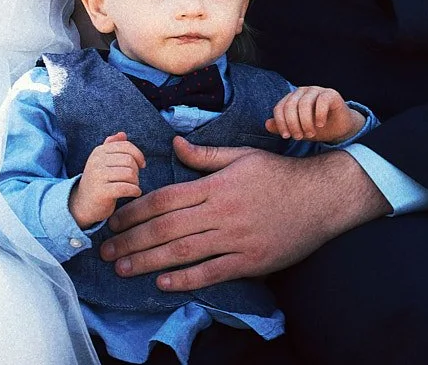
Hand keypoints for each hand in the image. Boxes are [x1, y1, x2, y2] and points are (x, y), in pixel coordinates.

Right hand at [69, 131, 145, 226]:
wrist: (81, 204)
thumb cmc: (97, 181)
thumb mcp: (102, 161)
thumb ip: (111, 146)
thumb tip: (123, 134)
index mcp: (98, 151)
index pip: (125, 146)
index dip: (138, 155)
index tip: (142, 165)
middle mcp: (96, 161)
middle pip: (129, 160)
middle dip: (136, 171)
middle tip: (134, 179)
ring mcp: (98, 176)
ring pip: (129, 174)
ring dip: (136, 182)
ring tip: (133, 186)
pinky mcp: (101, 192)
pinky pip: (126, 188)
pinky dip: (135, 191)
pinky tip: (135, 193)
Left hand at [98, 136, 388, 291]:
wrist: (321, 198)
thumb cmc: (279, 174)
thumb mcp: (241, 155)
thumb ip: (205, 156)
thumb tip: (175, 144)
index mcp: (215, 185)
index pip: (165, 199)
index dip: (134, 211)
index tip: (113, 220)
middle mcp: (221, 213)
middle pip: (166, 228)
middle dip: (131, 240)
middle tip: (106, 250)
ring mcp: (236, 238)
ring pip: (183, 252)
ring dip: (149, 261)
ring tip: (123, 268)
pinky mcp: (250, 260)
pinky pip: (212, 272)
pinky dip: (186, 280)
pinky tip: (163, 283)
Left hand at [267, 86, 364, 143]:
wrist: (339, 129)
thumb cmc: (316, 128)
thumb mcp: (297, 130)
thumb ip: (282, 127)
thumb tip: (266, 124)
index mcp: (292, 98)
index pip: (280, 107)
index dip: (281, 122)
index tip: (287, 137)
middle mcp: (302, 92)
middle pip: (290, 105)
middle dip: (293, 124)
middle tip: (299, 137)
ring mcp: (316, 90)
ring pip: (304, 103)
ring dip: (306, 122)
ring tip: (310, 134)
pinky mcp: (330, 93)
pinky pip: (321, 101)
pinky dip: (319, 115)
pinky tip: (320, 125)